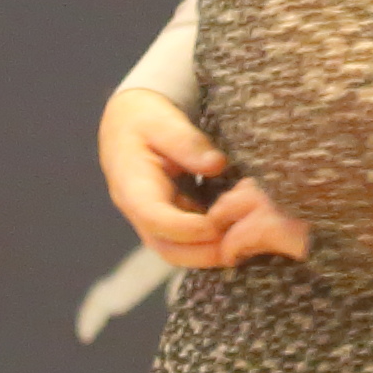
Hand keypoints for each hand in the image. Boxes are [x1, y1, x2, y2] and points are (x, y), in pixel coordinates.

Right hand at [101, 86, 312, 269]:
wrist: (128, 123)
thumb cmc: (145, 119)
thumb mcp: (163, 122)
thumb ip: (188, 143)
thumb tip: (217, 164)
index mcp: (132, 186)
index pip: (155, 218)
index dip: (186, 228)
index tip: (217, 225)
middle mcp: (139, 210)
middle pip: (166, 246)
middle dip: (201, 253)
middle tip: (239, 245)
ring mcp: (153, 218)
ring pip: (177, 250)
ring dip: (208, 253)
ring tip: (244, 243)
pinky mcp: (168, 219)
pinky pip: (186, 241)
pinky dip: (210, 243)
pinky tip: (238, 232)